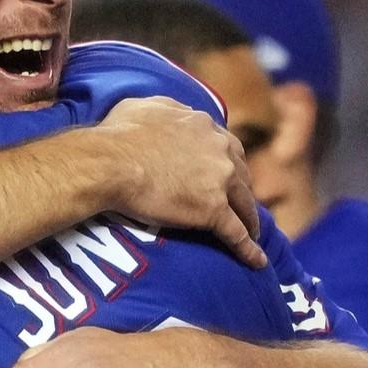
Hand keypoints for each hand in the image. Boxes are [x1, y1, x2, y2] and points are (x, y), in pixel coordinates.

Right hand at [94, 96, 264, 269]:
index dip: (229, 162)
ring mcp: (219, 181)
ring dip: (250, 219)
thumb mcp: (147, 106)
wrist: (111, 163)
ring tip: (252, 232)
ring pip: (244, 204)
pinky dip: (249, 249)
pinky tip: (256, 262)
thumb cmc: (120, 134)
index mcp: (205, 126)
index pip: (228, 146)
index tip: (226, 174)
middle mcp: (219, 150)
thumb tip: (175, 112)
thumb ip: (170, 107)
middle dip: (242, 190)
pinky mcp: (212, 210)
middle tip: (239, 204)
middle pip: (241, 174)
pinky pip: (236, 233)